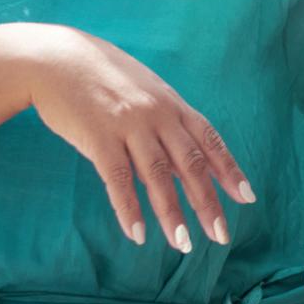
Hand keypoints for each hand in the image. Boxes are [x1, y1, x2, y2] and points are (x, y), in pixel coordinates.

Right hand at [19, 24, 253, 251]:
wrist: (57, 59)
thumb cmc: (103, 77)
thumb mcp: (145, 92)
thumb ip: (166, 125)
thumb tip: (183, 166)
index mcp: (172, 104)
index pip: (210, 140)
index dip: (229, 170)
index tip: (246, 197)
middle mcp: (158, 114)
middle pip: (191, 164)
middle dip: (208, 202)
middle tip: (220, 236)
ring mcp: (129, 125)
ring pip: (158, 176)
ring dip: (172, 214)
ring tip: (183, 244)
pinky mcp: (99, 137)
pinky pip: (118, 179)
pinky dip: (129, 209)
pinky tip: (137, 234)